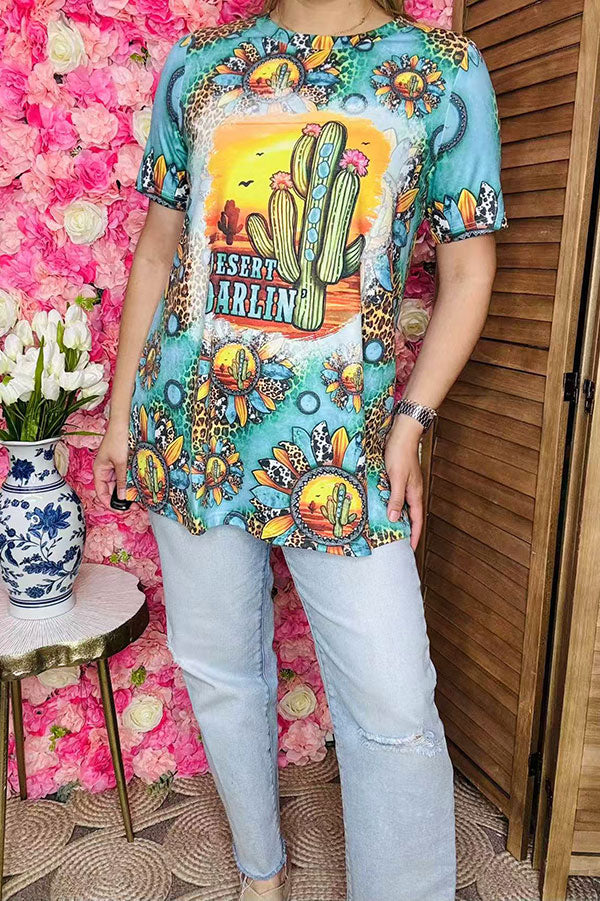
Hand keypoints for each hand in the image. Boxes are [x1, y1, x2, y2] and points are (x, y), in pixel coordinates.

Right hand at [93, 419, 129, 509]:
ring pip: (120, 484)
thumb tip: (122, 498)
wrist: (124, 422)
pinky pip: (125, 476)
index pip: (101, 492)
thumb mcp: (121, 463)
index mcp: (99, 470)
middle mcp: (105, 470)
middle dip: (121, 499)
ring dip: (127, 491)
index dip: (109, 503)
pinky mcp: (122, 462)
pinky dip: (131, 482)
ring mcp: (114, 466)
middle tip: (134, 507)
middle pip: (111, 490)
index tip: (121, 511)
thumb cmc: (118, 439)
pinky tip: (139, 487)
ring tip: (138, 499)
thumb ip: (122, 481)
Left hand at [384, 414, 423, 550]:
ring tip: (390, 530)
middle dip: (407, 530)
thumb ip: (396, 499)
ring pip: (404, 507)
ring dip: (399, 518)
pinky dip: (393, 505)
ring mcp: (408, 485)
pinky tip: (384, 507)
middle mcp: (413, 492)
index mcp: (415, 494)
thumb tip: (395, 519)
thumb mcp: (396, 478)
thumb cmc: (400, 455)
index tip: (411, 549)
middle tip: (398, 543)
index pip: (417, 521)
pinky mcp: (401, 479)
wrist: (402, 434)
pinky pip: (398, 497)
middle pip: (412, 516)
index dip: (415, 536)